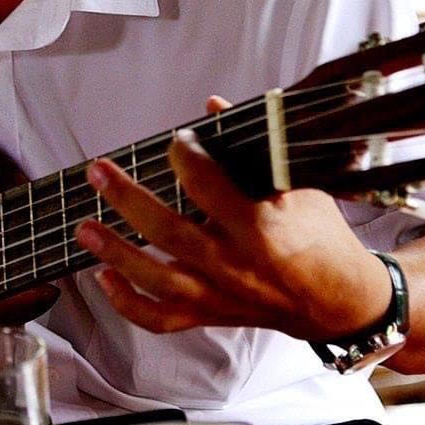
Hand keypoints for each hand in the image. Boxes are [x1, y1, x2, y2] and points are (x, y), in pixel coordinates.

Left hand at [75, 96, 391, 340]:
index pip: (211, 188)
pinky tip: (103, 277)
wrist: (340, 302)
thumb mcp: (300, 186)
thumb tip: (212, 105)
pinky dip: (127, 303)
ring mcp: (221, 296)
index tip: (177, 138)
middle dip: (128, 200)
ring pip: (158, 280)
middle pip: (171, 234)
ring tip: (84, 227)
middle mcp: (236, 266)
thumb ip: (253, 148)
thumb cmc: (321, 236)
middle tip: (98, 171)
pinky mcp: (211, 316)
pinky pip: (162, 319)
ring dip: (116, 253)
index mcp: (263, 228)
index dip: (187, 157)